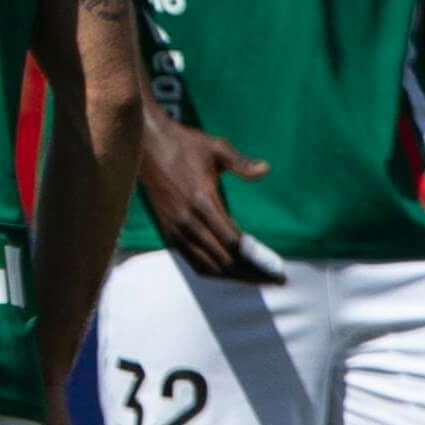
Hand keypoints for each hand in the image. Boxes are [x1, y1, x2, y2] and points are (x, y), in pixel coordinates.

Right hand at [136, 112, 279, 282]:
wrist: (148, 147)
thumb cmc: (186, 145)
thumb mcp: (217, 148)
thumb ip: (241, 163)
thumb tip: (265, 169)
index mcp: (202, 201)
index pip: (233, 242)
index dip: (256, 258)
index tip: (276, 266)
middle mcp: (188, 221)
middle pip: (224, 260)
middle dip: (252, 273)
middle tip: (275, 279)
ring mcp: (176, 230)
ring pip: (209, 266)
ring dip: (234, 276)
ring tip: (257, 278)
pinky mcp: (169, 233)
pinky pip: (193, 261)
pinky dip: (214, 271)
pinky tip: (231, 272)